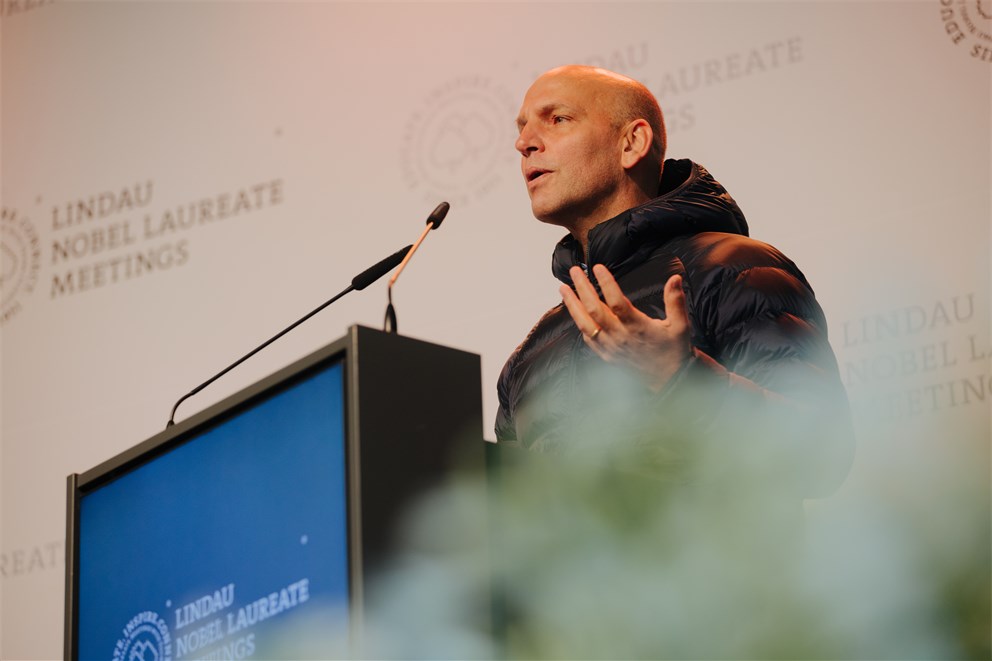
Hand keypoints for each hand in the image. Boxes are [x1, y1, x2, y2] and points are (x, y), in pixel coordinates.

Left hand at [560, 264, 691, 391]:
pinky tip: (575, 313)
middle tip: (574, 271)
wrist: (670, 381)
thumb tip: (675, 278)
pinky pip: (587, 339)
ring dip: (572, 305)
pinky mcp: (607, 356)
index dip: (606, 283)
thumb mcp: (680, 326)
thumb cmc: (674, 352)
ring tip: (563, 289)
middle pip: (594, 310)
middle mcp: (620, 337)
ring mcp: (610, 347)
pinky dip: (579, 324)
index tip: (598, 267)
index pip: (617, 302)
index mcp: (637, 327)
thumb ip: (675, 301)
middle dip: (582, 288)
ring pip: (585, 324)